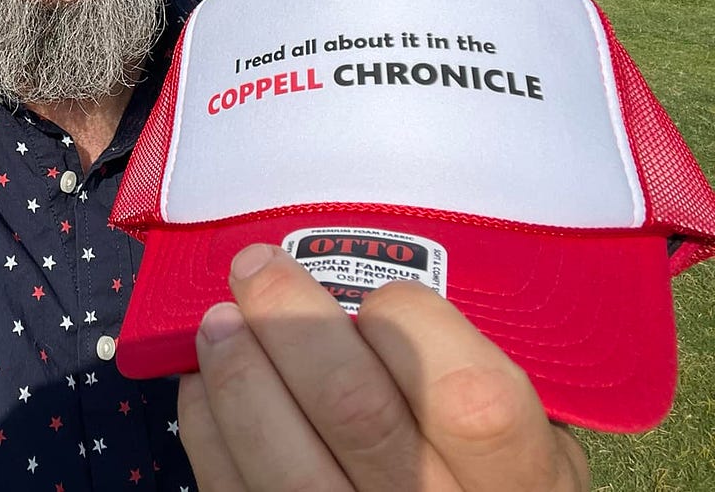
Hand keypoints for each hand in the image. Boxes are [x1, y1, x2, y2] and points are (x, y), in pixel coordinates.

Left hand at [177, 243, 588, 490]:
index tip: (379, 294)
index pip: (468, 395)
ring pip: (286, 466)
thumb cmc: (487, 469)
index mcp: (518, 477)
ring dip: (239, 376)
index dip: (410, 327)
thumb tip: (367, 270)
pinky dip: (210, 431)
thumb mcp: (527, 430)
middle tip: (255, 266)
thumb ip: (470, 366)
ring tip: (219, 321)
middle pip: (356, 413)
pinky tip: (208, 385)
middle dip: (291, 322)